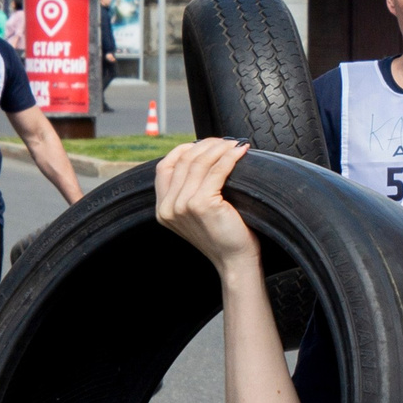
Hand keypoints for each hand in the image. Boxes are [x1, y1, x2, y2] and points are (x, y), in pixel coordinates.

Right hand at [154, 138, 259, 270]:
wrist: (234, 261)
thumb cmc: (222, 235)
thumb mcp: (196, 212)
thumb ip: (188, 190)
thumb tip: (199, 154)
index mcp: (162, 209)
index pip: (164, 167)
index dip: (183, 150)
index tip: (203, 144)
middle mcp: (168, 208)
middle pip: (184, 160)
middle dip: (206, 145)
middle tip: (225, 141)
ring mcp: (183, 206)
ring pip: (200, 162)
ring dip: (219, 148)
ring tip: (235, 144)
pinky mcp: (202, 204)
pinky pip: (217, 171)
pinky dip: (230, 157)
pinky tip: (240, 152)